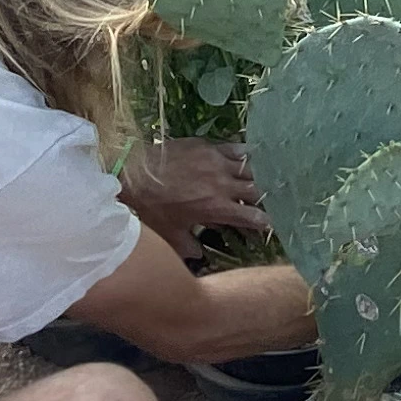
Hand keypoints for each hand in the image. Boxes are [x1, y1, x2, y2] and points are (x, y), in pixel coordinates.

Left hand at [121, 138, 266, 260]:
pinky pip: (234, 148)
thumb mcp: (170, 235)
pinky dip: (245, 153)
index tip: (268, 224)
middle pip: (257, 190)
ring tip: (265, 176)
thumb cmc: (150, 208)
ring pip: (250, 167)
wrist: (131, 174)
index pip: (252, 216)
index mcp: (218, 208)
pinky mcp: (207, 146)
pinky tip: (250, 154)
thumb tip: (198, 254)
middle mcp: (224, 184)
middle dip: (264, 197)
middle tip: (269, 200)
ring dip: (258, 174)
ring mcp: (217, 161)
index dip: (264, 221)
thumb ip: (189, 247)